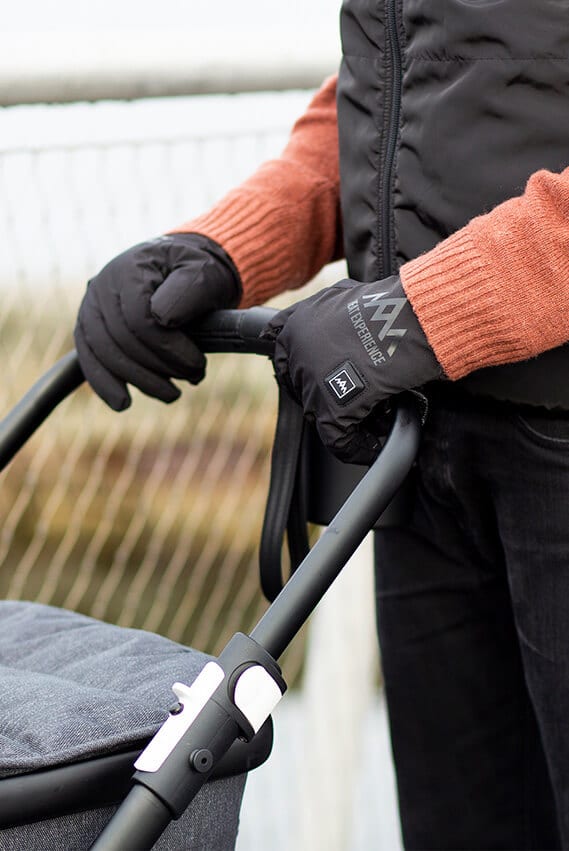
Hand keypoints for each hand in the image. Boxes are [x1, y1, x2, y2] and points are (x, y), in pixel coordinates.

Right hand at [74, 233, 240, 409]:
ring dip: (140, 381)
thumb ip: (188, 291)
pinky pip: (90, 361)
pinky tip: (123, 403)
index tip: (197, 363)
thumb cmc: (197, 273)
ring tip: (172, 394)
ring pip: (104, 355)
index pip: (139, 319)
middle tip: (193, 378)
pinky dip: (105, 385)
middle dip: (159, 368)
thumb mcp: (203, 273)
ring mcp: (91, 309)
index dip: (168, 348)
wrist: (185, 272)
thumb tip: (162, 318)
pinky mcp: (90, 330)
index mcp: (129, 269)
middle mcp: (101, 286)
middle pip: (121, 341)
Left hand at [264, 276, 442, 464]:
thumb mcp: (343, 296)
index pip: (284, 361)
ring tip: (372, 419)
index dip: (306, 374)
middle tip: (353, 398)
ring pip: (319, 414)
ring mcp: (311, 382)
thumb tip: (322, 329)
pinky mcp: (331, 408)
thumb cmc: (390, 309)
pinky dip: (357, 447)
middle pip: (303, 389)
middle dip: (327, 395)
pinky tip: (373, 443)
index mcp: (296, 325)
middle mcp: (297, 353)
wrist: (414, 319)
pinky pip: (338, 440)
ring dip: (345, 418)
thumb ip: (323, 312)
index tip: (324, 380)